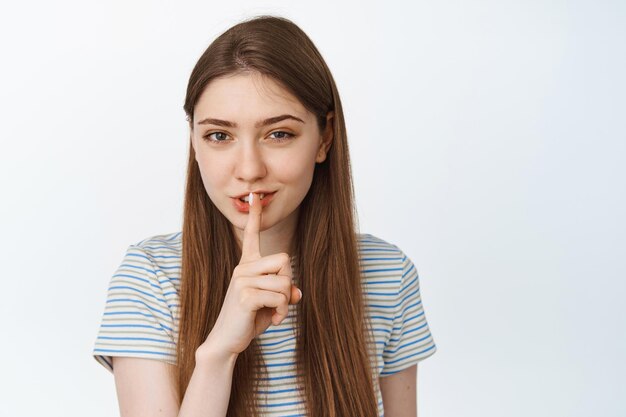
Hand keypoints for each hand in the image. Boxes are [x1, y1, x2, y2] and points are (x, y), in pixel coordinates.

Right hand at [199, 192, 301, 357]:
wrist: (227, 340)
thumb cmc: (249, 319)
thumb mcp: (271, 303)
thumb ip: (284, 292)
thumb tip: (297, 292)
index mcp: (247, 265)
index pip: (251, 235)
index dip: (255, 216)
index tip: (255, 196)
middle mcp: (243, 268)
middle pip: (284, 260)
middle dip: (289, 282)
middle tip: (281, 301)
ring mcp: (241, 280)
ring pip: (284, 282)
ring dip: (286, 303)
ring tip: (275, 314)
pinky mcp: (245, 295)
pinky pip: (279, 297)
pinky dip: (282, 312)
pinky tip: (273, 320)